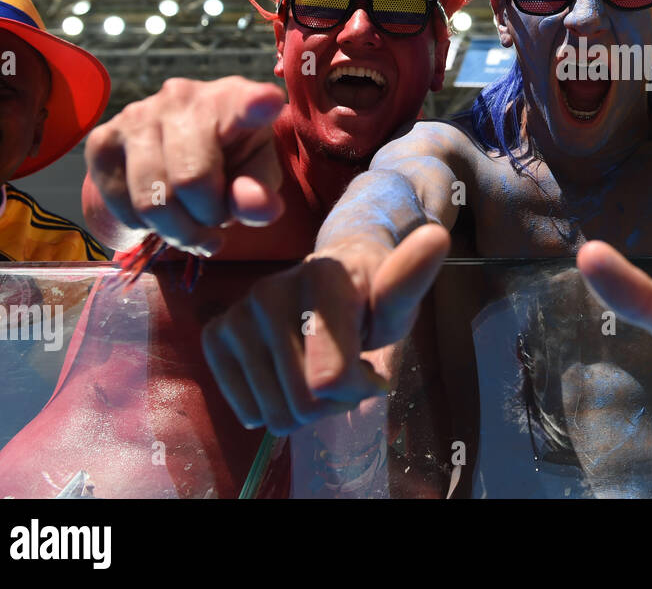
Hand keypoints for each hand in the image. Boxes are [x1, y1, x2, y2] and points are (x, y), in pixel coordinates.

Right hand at [85, 76, 285, 251]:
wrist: (171, 154)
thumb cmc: (229, 160)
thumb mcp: (256, 175)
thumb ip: (261, 192)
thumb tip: (257, 208)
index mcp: (234, 100)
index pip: (247, 101)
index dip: (257, 104)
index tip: (268, 101)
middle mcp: (182, 97)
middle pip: (191, 181)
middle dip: (208, 219)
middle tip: (216, 222)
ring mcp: (136, 114)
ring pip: (152, 200)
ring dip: (177, 231)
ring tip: (192, 227)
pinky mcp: (102, 138)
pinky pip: (119, 204)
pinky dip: (143, 225)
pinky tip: (160, 213)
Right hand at [201, 224, 448, 434]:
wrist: (332, 278)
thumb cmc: (372, 294)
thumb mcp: (399, 297)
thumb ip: (411, 280)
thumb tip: (436, 237)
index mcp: (321, 278)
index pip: (331, 379)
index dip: (359, 388)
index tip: (371, 364)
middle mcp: (269, 291)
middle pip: (304, 403)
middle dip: (335, 401)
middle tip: (347, 368)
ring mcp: (237, 314)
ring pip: (274, 414)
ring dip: (306, 407)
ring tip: (320, 367)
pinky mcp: (215, 337)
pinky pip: (247, 412)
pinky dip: (273, 406)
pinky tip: (289, 374)